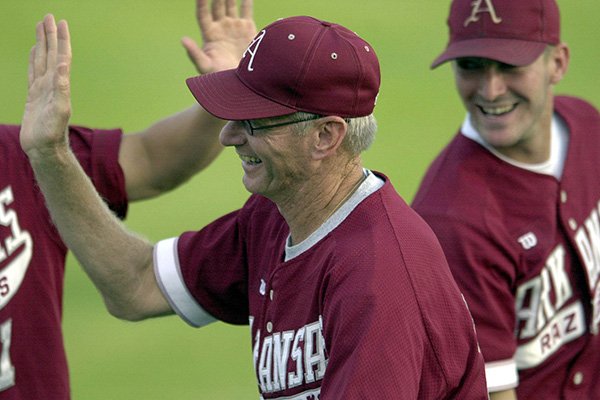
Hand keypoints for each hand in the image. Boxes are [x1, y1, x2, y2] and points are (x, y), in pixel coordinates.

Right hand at [20, 14, 71, 156]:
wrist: (44, 149)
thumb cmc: (53, 133)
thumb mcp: (59, 109)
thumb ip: (62, 88)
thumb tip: (63, 65)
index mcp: (59, 84)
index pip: (61, 56)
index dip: (62, 40)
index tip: (61, 22)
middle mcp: (52, 84)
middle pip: (51, 53)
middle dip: (50, 35)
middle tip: (48, 16)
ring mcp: (43, 89)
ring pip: (41, 59)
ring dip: (42, 43)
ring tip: (41, 27)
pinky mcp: (34, 96)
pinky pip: (33, 72)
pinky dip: (33, 59)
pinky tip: (34, 51)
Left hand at [182, 0, 256, 73]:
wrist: (240, 82)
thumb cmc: (220, 77)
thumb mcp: (205, 66)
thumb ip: (194, 53)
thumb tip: (183, 40)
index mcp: (209, 34)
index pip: (203, 14)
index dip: (201, 3)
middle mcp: (221, 27)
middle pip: (217, 5)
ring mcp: (234, 26)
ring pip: (231, 4)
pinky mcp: (248, 28)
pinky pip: (247, 10)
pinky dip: (247, 0)